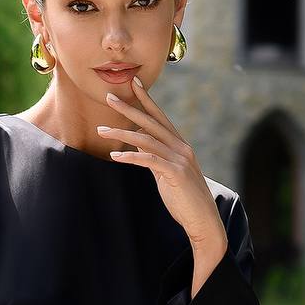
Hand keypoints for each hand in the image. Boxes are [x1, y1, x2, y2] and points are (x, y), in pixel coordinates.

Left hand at [96, 75, 227, 262]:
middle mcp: (181, 147)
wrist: (202, 220)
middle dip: (129, 108)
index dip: (147, 100)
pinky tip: (115, 157)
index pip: (160, 117)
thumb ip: (154, 156)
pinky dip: (131, 157)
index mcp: (179, 145)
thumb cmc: (184, 198)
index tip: (133, 84)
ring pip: (146, 139)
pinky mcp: (176, 173)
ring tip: (102, 131)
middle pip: (151, 122)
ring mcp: (180, 159)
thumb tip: (137, 141)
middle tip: (109, 97)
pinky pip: (149, 160)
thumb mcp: (166, 173)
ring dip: (122, 133)